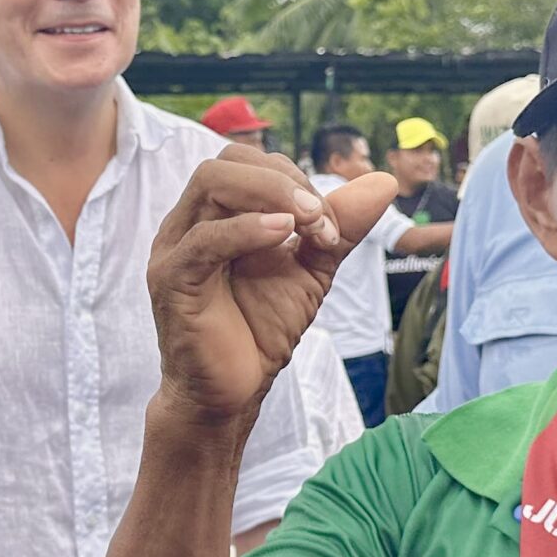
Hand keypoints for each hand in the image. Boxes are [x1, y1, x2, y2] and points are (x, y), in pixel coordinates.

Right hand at [146, 144, 396, 423]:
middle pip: (226, 161)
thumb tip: (384, 181)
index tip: (331, 227)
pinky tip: (283, 238)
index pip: (249, 164)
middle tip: (321, 220)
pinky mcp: (172, 281)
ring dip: (270, 193)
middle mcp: (189, 224)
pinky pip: (204, 240)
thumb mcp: (311, 270)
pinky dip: (247, 230)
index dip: (296, 180)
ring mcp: (174, 249)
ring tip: (308, 224)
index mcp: (216, 216)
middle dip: (283, 180)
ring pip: (210, 183)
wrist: (232, 394)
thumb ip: (340, 226)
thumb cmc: (260, 332)